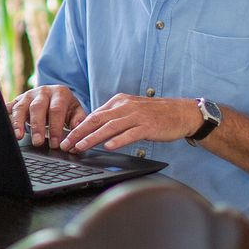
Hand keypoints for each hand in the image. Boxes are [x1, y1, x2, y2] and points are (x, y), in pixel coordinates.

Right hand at [9, 85, 85, 147]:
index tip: (55, 144)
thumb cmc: (66, 107)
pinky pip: (9, 107)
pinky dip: (6, 116)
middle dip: (37, 126)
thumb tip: (77, 131)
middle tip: (37, 142)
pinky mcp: (17, 100)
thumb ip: (78, 120)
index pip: (56, 110)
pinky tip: (5, 127)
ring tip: (18, 136)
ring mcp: (28, 95)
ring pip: (21, 107)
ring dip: (18, 122)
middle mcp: (43, 91)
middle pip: (37, 107)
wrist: (55, 95)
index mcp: (60, 93)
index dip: (55, 127)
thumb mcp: (76, 111)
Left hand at [60, 94, 199, 152]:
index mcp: (119, 101)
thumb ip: (114, 117)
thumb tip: (94, 128)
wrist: (182, 113)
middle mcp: (126, 106)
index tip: (66, 138)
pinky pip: (130, 134)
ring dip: (93, 138)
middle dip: (79, 132)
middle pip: (97, 120)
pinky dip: (118, 140)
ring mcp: (137, 116)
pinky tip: (108, 147)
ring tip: (80, 147)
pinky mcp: (148, 126)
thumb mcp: (131, 110)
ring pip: (110, 127)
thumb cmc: (155, 114)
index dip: (78, 127)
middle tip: (66, 144)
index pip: (94, 115)